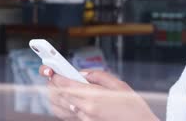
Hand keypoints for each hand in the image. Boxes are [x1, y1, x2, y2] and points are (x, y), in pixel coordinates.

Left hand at [39, 66, 158, 120]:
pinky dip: (61, 107)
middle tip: (53, 76)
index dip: (56, 76)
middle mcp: (86, 109)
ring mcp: (84, 119)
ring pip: (59, 107)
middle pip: (59, 96)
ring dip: (55, 96)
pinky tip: (65, 100)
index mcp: (94, 97)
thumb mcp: (120, 85)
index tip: (53, 70)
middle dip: (53, 84)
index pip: (66, 84)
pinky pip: (66, 115)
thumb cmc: (133, 107)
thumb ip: (99, 76)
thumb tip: (83, 73)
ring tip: (57, 87)